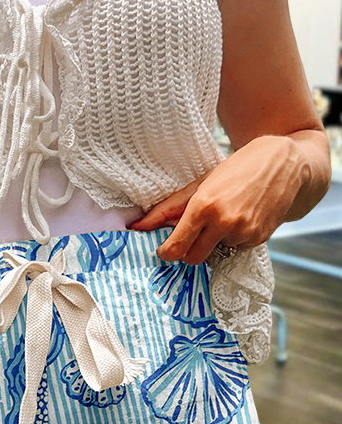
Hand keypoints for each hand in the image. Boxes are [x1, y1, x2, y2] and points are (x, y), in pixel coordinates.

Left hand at [126, 135, 305, 263]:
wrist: (285, 164)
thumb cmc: (237, 170)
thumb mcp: (200, 184)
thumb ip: (168, 208)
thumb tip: (138, 226)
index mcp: (204, 206)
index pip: (175, 248)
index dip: (165, 252)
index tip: (163, 248)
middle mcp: (224, 223)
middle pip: (192, 258)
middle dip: (187, 251)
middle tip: (192, 233)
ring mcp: (243, 233)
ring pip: (214, 254)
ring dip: (213, 242)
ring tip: (225, 216)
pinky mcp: (258, 239)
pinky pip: (234, 249)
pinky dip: (232, 239)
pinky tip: (241, 217)